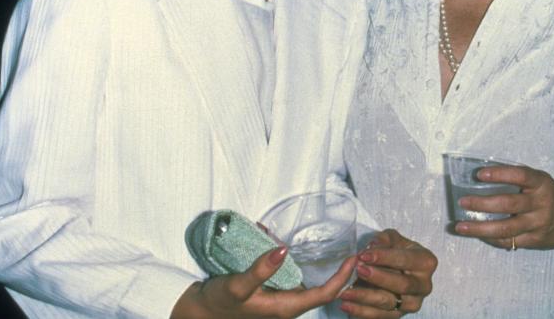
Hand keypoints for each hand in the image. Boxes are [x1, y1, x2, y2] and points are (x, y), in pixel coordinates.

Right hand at [171, 246, 356, 318]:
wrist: (199, 312)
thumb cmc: (219, 302)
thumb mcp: (237, 285)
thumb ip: (260, 269)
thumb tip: (283, 249)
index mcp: (285, 308)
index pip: (324, 294)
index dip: (342, 277)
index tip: (354, 258)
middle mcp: (288, 306)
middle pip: (321, 289)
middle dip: (334, 269)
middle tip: (347, 247)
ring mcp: (281, 300)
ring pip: (306, 280)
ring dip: (315, 262)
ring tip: (321, 241)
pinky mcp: (273, 293)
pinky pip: (291, 276)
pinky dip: (294, 260)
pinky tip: (282, 243)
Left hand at [339, 229, 436, 316]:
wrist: (398, 268)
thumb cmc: (396, 250)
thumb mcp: (393, 238)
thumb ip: (384, 239)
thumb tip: (372, 246)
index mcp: (426, 262)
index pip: (406, 260)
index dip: (385, 257)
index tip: (364, 255)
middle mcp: (424, 286)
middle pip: (402, 285)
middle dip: (378, 278)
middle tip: (359, 270)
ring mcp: (412, 303)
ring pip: (389, 303)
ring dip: (365, 297)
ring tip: (345, 292)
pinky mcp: (399, 315)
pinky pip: (380, 316)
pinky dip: (362, 311)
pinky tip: (347, 305)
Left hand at [451, 165, 553, 252]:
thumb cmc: (550, 195)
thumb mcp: (540, 181)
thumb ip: (518, 179)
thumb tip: (480, 178)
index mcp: (541, 183)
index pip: (520, 175)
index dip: (499, 174)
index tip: (479, 174)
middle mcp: (541, 204)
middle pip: (508, 204)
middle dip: (482, 203)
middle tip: (462, 201)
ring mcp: (538, 224)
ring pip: (505, 228)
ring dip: (479, 228)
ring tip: (460, 226)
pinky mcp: (534, 241)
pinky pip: (509, 241)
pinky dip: (491, 238)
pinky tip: (477, 234)